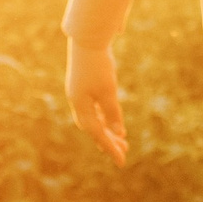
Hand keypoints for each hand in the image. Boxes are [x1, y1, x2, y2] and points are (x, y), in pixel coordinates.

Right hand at [66, 42, 128, 165]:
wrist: (88, 39)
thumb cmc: (98, 65)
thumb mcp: (108, 91)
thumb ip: (113, 112)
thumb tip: (118, 133)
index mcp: (81, 106)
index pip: (97, 133)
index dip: (110, 148)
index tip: (121, 162)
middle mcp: (78, 103)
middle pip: (94, 128)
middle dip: (108, 141)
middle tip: (124, 152)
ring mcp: (80, 94)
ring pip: (94, 119)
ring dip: (107, 130)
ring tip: (122, 141)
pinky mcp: (84, 86)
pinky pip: (94, 108)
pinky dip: (105, 117)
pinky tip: (114, 122)